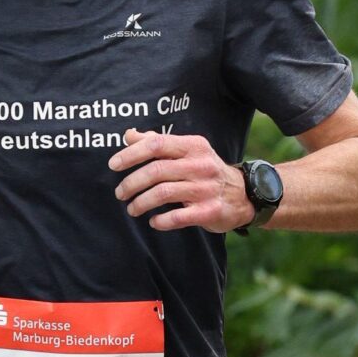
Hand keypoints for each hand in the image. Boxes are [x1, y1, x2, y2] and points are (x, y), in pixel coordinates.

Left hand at [110, 129, 250, 232]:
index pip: (156, 144)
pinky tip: (153, 221)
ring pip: (163, 194)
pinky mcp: (209, 211)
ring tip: (132, 208)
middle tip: (120, 193)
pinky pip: (178, 217)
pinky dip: (161, 221)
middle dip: (131, 183)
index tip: (113, 165)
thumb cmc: (206, 171)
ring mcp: (206, 189)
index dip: (131, 154)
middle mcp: (200, 165)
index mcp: (193, 146)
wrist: (243, 195)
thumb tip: (129, 135)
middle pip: (156, 171)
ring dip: (141, 203)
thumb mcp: (188, 151)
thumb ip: (158, 143)